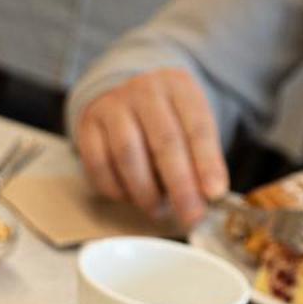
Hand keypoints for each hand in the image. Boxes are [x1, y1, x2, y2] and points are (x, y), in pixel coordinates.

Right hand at [75, 68, 227, 227]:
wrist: (125, 97)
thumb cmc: (167, 119)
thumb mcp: (192, 125)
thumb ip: (202, 158)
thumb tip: (208, 197)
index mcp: (179, 88)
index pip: (197, 127)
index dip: (207, 163)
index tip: (214, 193)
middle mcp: (145, 91)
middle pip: (164, 141)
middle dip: (180, 185)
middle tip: (191, 216)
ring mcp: (113, 106)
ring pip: (128, 153)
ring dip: (145, 190)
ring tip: (158, 210)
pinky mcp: (88, 125)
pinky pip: (99, 163)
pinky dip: (116, 188)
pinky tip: (130, 197)